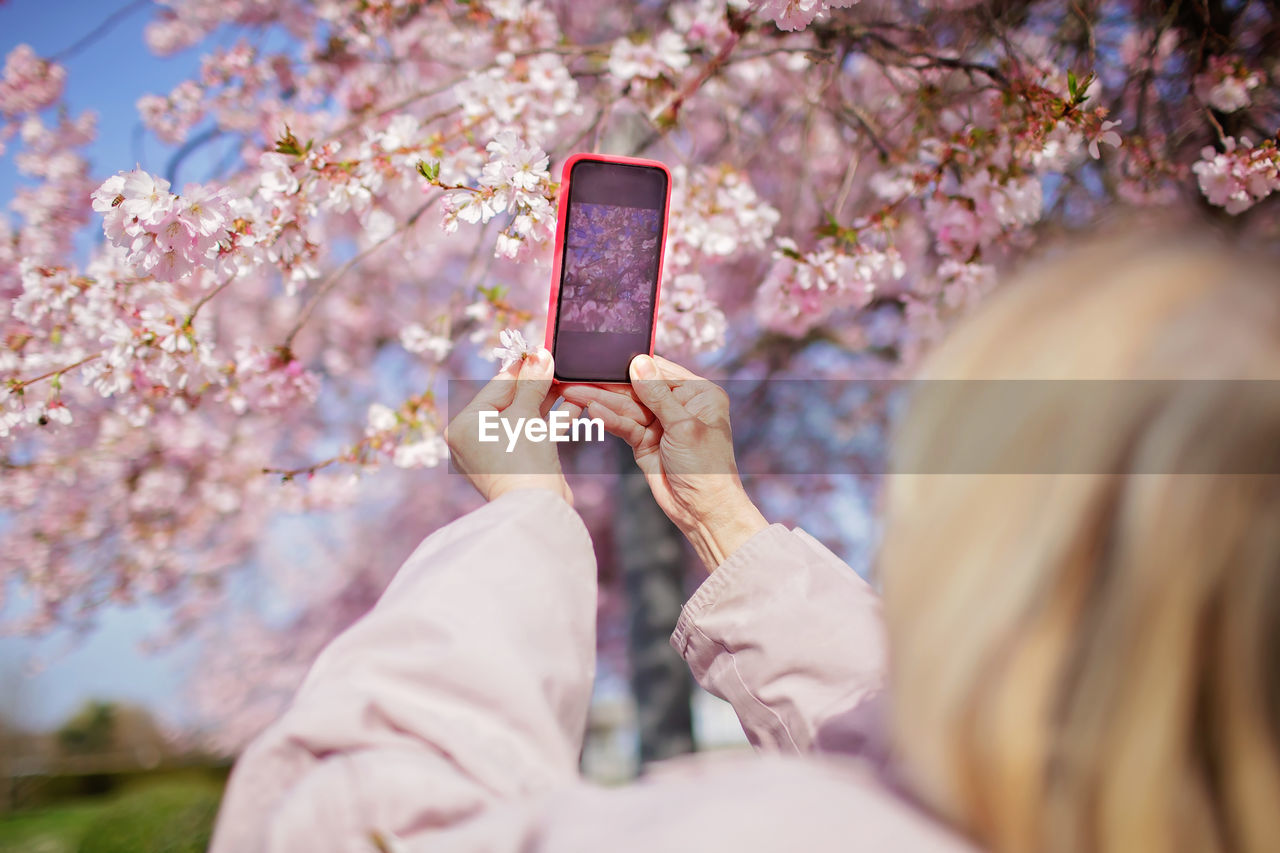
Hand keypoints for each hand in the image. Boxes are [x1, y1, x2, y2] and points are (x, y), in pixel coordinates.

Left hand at [445, 348, 574, 505]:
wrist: (536, 509)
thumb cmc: (521, 459)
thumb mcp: (525, 414)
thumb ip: (532, 382)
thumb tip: (540, 354)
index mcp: (465, 425)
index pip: (496, 386)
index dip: (522, 367)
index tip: (540, 350)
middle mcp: (476, 439)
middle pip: (511, 401)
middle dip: (538, 384)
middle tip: (558, 364)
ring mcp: (498, 453)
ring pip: (526, 417)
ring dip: (549, 401)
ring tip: (570, 382)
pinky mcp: (519, 464)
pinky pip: (534, 434)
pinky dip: (553, 421)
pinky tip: (575, 404)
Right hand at [561, 354, 766, 571]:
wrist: (703, 511)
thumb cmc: (707, 467)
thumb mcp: (683, 426)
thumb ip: (657, 394)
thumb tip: (639, 362)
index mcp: (699, 394)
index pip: (661, 371)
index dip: (633, 364)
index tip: (606, 357)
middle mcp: (680, 405)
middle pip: (639, 388)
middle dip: (609, 384)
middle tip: (579, 376)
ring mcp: (660, 424)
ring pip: (627, 407)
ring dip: (602, 401)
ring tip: (574, 392)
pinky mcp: (645, 442)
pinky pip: (625, 426)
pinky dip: (609, 420)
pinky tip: (592, 411)